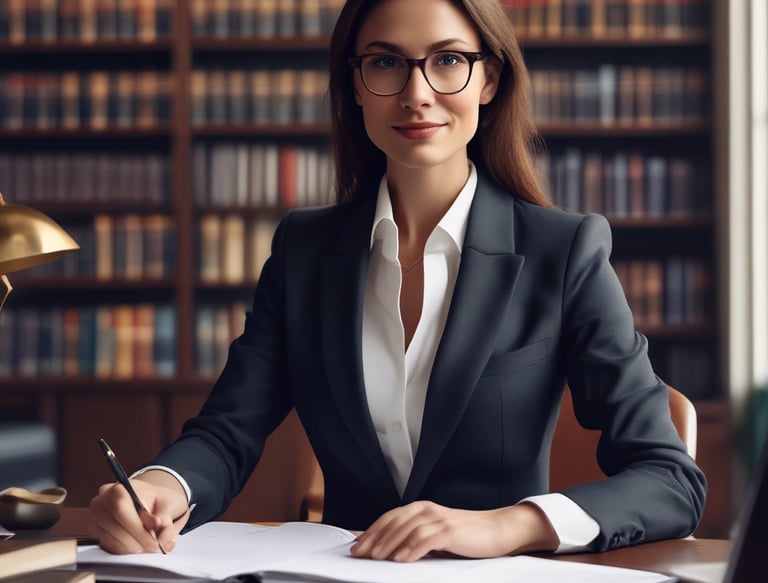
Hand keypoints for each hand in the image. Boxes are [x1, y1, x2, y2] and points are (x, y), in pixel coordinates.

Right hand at [90, 470, 189, 553]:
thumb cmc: (160, 501)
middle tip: (153, 546)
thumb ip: (167, 518)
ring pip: (110, 540)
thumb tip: (160, 533)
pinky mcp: (97, 532)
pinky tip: (137, 544)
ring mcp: (97, 517)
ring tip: (147, 544)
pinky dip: (125, 550)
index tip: (154, 541)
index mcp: (122, 488)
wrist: (153, 503)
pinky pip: (108, 547)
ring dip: (132, 548)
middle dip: (136, 541)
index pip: (120, 508)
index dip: (137, 528)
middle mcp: (103, 501)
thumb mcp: (172, 504)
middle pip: (114, 527)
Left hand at [349, 500, 558, 561]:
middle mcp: (428, 510)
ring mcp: (439, 519)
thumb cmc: (467, 535)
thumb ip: (416, 536)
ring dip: (390, 544)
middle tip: (360, 553)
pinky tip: (401, 560)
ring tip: (377, 558)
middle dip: (374, 538)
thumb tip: (390, 550)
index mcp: (422, 508)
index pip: (390, 517)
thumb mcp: (437, 533)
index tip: (357, 546)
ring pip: (407, 529)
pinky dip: (411, 549)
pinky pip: (426, 539)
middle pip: (394, 522)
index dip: (371, 531)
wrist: (498, 530)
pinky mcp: (451, 530)